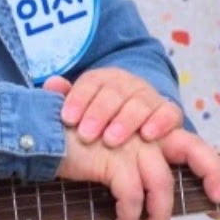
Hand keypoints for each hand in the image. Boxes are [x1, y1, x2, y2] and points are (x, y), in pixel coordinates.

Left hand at [51, 66, 185, 147]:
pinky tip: (148, 135)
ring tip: (110, 140)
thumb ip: (66, 97)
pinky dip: (160, 122)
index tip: (67, 119)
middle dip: (99, 113)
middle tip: (86, 135)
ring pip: (140, 103)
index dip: (78, 99)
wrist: (133, 116)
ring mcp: (149, 96)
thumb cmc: (99, 117)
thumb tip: (51, 83)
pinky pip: (169, 112)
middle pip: (114, 93)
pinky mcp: (168, 111)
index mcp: (103, 79)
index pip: (91, 83)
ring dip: (126, 121)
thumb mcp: (81, 106)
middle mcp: (128, 84)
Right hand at [55, 126, 219, 219]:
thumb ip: (133, 167)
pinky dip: (128, 218)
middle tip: (213, 211)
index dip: (211, 169)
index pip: (192, 143)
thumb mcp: (111, 150)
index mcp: (152, 129)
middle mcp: (148, 133)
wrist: (43, 129)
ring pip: (162, 186)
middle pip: (194, 151)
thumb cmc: (77, 141)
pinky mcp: (113, 159)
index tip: (219, 196)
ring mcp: (133, 144)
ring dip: (158, 218)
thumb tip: (147, 200)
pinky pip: (131, 197)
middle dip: (210, 177)